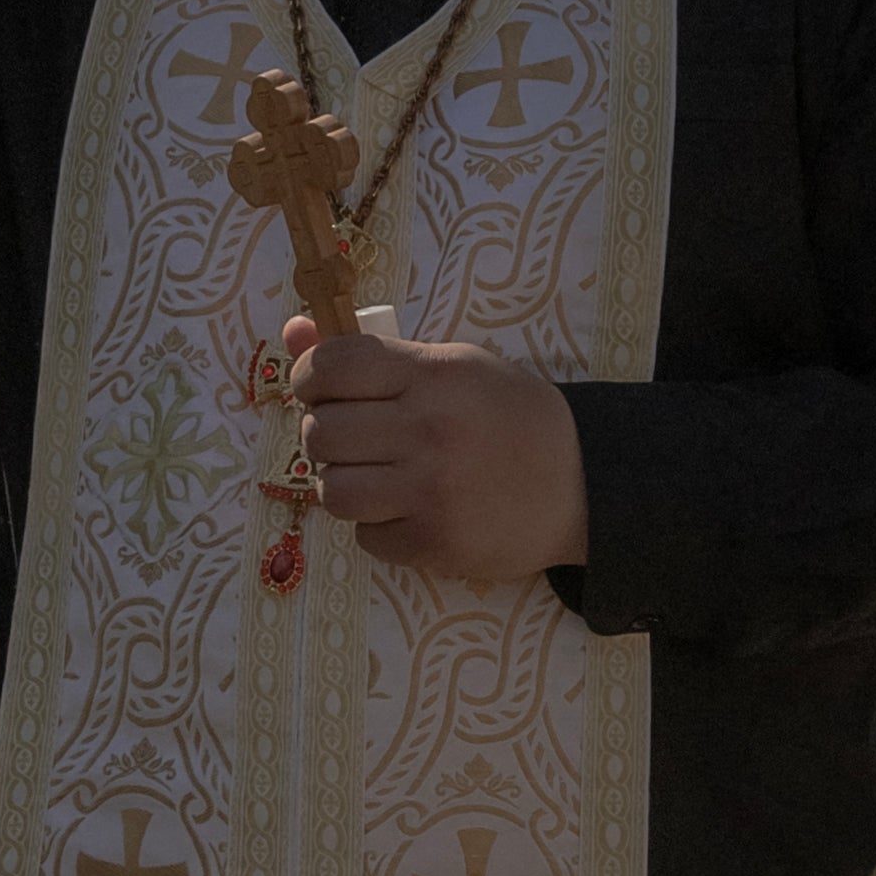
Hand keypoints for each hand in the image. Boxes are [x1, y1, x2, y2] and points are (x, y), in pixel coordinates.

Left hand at [285, 316, 586, 589]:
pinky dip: (377, 526)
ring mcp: (430, 491)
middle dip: (326, 435)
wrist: (582, 481)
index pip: (331, 367)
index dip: (308, 378)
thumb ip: (372, 353)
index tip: (319, 390)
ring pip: (332, 491)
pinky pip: (365, 536)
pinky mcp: (434, 543)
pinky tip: (409, 510)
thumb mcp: (451, 366)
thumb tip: (294, 332)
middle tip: (355, 437)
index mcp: (432, 375)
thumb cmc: (508, 415)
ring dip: (344, 484)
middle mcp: (428, 430)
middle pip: (321, 433)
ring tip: (375, 477)